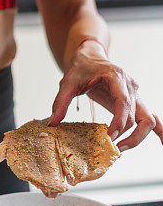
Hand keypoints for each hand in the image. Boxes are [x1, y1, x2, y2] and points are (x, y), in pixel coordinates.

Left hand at [48, 43, 162, 150]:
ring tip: (120, 149)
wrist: (89, 56)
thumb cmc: (80, 67)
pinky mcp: (134, 101)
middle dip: (127, 135)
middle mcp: (130, 85)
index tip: (108, 137)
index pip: (123, 102)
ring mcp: (135, 93)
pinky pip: (150, 116)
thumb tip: (53, 123)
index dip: (118, 122)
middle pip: (137, 115)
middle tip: (111, 148)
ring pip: (146, 119)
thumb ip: (60, 101)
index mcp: (115, 76)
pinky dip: (159, 130)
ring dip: (137, 137)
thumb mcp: (67, 81)